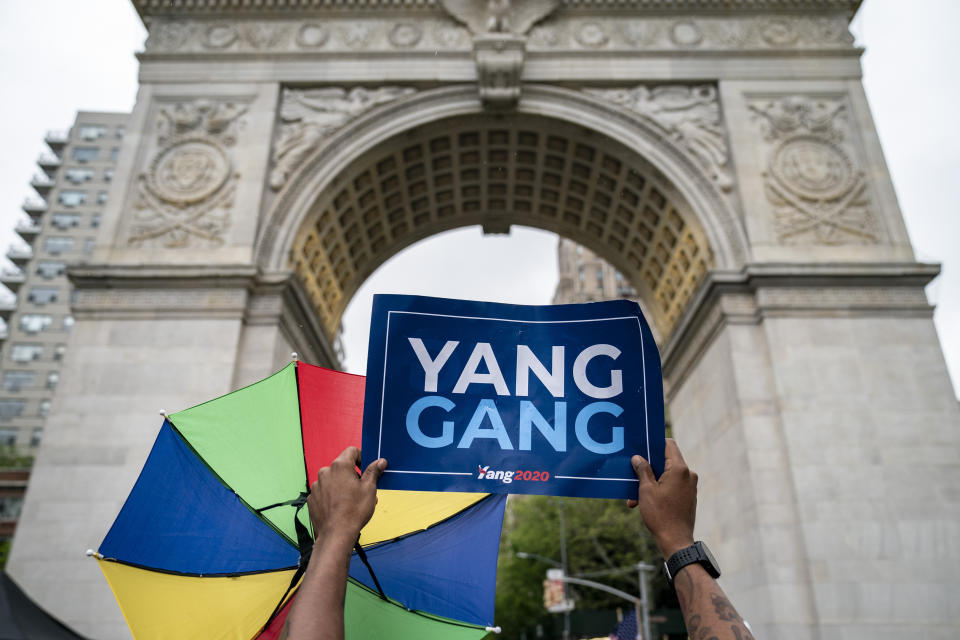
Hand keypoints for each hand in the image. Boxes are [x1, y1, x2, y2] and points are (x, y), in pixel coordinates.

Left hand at [308, 447, 386, 543]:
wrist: (336, 534)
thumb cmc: (354, 511)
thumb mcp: (369, 489)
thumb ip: (373, 472)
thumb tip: (380, 461)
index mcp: (340, 466)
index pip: (351, 451)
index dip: (361, 458)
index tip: (366, 469)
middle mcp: (325, 472)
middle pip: (341, 466)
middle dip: (351, 474)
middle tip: (360, 489)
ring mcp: (316, 486)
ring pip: (332, 480)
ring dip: (340, 485)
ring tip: (349, 501)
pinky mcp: (312, 498)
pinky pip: (323, 491)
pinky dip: (330, 496)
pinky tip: (338, 507)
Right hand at [627, 438, 696, 557]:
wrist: (676, 541)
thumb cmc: (661, 515)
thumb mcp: (646, 490)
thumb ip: (642, 470)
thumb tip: (638, 458)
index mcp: (679, 469)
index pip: (668, 444)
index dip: (653, 444)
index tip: (640, 448)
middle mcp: (688, 474)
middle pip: (666, 461)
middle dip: (648, 467)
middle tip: (633, 472)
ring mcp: (690, 486)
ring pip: (667, 475)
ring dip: (650, 482)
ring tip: (635, 496)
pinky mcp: (688, 496)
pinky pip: (672, 485)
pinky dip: (659, 489)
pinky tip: (644, 501)